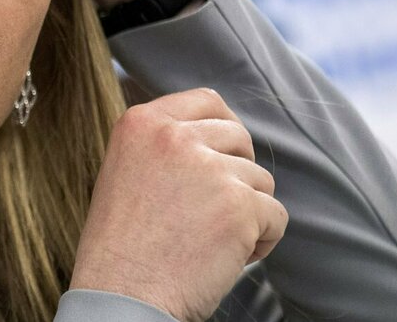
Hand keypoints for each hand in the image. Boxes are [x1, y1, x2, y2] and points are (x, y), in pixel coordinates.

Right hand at [70, 89, 288, 321]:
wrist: (120, 296)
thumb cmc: (120, 248)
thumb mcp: (126, 172)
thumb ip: (163, 147)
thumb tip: (214, 137)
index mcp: (142, 123)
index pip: (207, 101)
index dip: (223, 130)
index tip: (220, 158)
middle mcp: (175, 136)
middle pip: (239, 137)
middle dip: (238, 173)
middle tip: (214, 210)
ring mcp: (210, 168)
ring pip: (260, 180)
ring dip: (248, 212)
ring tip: (212, 242)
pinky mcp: (239, 205)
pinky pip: (276, 216)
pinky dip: (262, 240)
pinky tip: (228, 258)